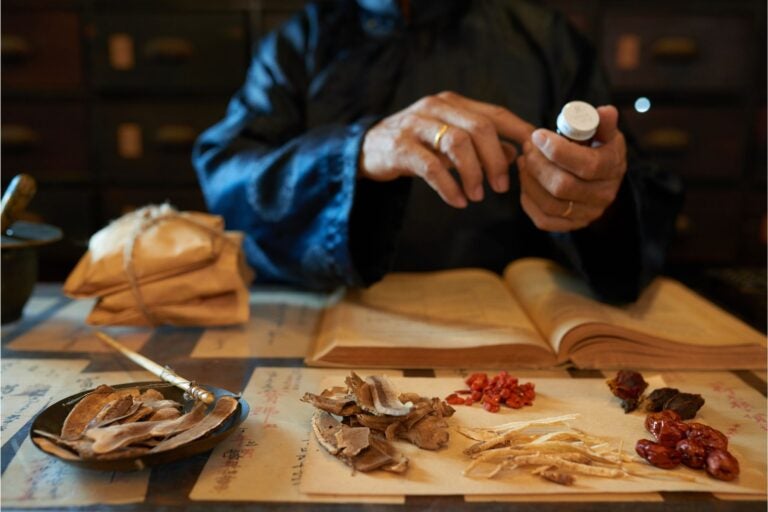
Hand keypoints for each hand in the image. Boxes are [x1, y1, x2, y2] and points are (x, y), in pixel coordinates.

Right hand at [359, 91, 534, 207]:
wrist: (366, 148)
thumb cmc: (415, 145)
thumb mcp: (449, 140)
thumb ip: (481, 143)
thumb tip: (518, 153)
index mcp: (454, 104)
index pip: (496, 114)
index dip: (519, 134)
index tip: (535, 157)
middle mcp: (436, 107)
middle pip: (480, 128)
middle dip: (497, 160)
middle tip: (502, 187)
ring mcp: (416, 124)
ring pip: (458, 144)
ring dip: (474, 174)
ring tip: (478, 196)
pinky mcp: (400, 146)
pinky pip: (431, 167)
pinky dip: (449, 187)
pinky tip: (458, 201)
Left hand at [517, 105, 626, 230]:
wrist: (600, 179)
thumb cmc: (598, 150)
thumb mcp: (604, 133)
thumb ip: (602, 122)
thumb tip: (606, 111)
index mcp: (612, 169)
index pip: (587, 165)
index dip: (558, 150)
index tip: (538, 135)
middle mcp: (602, 196)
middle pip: (563, 186)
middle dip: (538, 165)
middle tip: (527, 147)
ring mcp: (586, 214)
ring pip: (549, 204)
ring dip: (529, 180)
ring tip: (524, 160)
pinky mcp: (570, 226)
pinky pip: (543, 220)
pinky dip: (528, 199)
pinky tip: (526, 179)